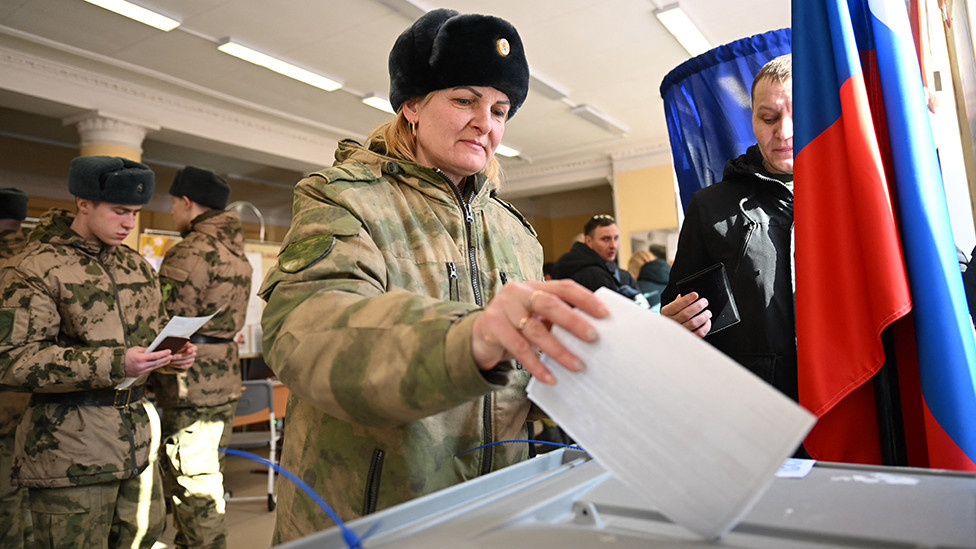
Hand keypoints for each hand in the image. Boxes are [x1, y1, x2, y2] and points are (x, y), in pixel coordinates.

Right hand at [123, 346, 173, 376]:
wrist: (116, 366)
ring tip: (168, 359)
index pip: (155, 356)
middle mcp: (141, 366)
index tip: (169, 351)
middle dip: (165, 358)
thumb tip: (154, 349)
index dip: (163, 353)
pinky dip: (156, 366)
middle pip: (157, 362)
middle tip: (171, 355)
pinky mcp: (140, 374)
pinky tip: (160, 363)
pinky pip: (150, 370)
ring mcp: (141, 371)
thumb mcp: (135, 349)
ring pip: (155, 367)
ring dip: (162, 363)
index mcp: (140, 358)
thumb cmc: (125, 356)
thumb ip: (145, 350)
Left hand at [167, 342, 197, 370]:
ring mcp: (192, 360)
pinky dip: (177, 365)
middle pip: (188, 356)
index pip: (194, 349)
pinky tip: (171, 364)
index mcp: (193, 347)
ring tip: (170, 361)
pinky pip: (183, 366)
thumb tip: (177, 344)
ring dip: (177, 362)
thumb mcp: (179, 344)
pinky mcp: (189, 365)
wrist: (178, 352)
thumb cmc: (178, 346)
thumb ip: (179, 344)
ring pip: (185, 362)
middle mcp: (193, 354)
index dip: (191, 350)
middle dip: (179, 357)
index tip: (188, 350)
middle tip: (172, 357)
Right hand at [470, 279, 608, 384]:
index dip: (585, 299)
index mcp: (534, 286)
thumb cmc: (514, 326)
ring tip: (576, 365)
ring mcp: (503, 308)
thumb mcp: (535, 317)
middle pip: (549, 304)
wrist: (478, 336)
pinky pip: (518, 348)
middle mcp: (518, 292)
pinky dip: (536, 365)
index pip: (564, 287)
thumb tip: (590, 332)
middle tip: (593, 338)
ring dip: (558, 350)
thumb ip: (556, 319)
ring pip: (535, 330)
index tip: (605, 314)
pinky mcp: (492, 326)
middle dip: (573, 322)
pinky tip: (550, 377)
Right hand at [660, 292, 711, 336]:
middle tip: (704, 302)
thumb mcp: (670, 307)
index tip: (695, 295)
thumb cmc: (671, 317)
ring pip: (693, 323)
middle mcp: (672, 323)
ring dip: (703, 316)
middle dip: (698, 306)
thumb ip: (678, 301)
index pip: (676, 306)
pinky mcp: (688, 338)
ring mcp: (680, 331)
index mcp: (666, 313)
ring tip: (708, 312)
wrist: (668, 332)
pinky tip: (707, 322)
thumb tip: (686, 294)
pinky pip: (699, 333)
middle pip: (686, 314)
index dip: (687, 299)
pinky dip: (706, 326)